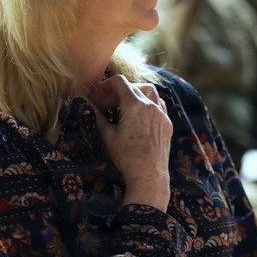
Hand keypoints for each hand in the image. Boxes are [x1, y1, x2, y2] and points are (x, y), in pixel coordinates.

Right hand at [90, 76, 172, 211]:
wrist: (149, 174)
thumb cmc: (126, 156)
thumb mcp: (107, 136)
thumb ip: (98, 117)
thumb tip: (90, 106)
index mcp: (134, 105)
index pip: (120, 82)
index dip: (106, 85)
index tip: (97, 96)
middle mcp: (150, 105)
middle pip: (134, 86)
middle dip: (118, 91)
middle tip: (106, 104)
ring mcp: (161, 113)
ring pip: (150, 92)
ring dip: (136, 93)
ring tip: (124, 106)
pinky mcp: (167, 123)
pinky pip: (159, 105)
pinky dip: (148, 103)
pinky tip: (140, 115)